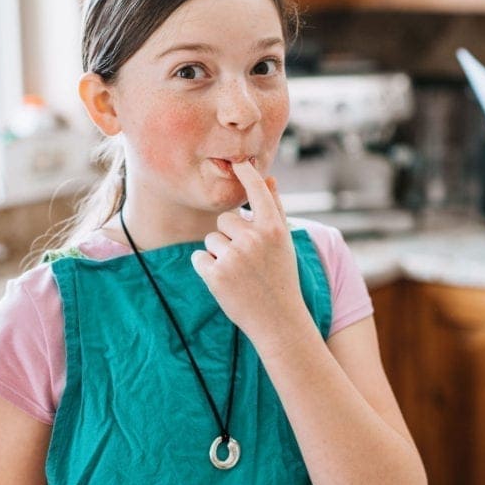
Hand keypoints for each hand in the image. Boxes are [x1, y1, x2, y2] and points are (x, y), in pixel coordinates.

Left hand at [191, 160, 309, 345]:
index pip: (256, 192)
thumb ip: (275, 208)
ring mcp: (233, 257)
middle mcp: (254, 239)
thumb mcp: (284, 243)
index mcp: (273, 229)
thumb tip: (269, 177)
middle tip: (247, 261)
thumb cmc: (281, 277)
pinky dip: (208, 269)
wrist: (278, 320)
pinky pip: (199, 257)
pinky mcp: (215, 275)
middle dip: (230, 236)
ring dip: (220, 254)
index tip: (238, 163)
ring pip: (211, 239)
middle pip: (224, 220)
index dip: (246, 175)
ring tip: (239, 274)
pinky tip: (226, 283)